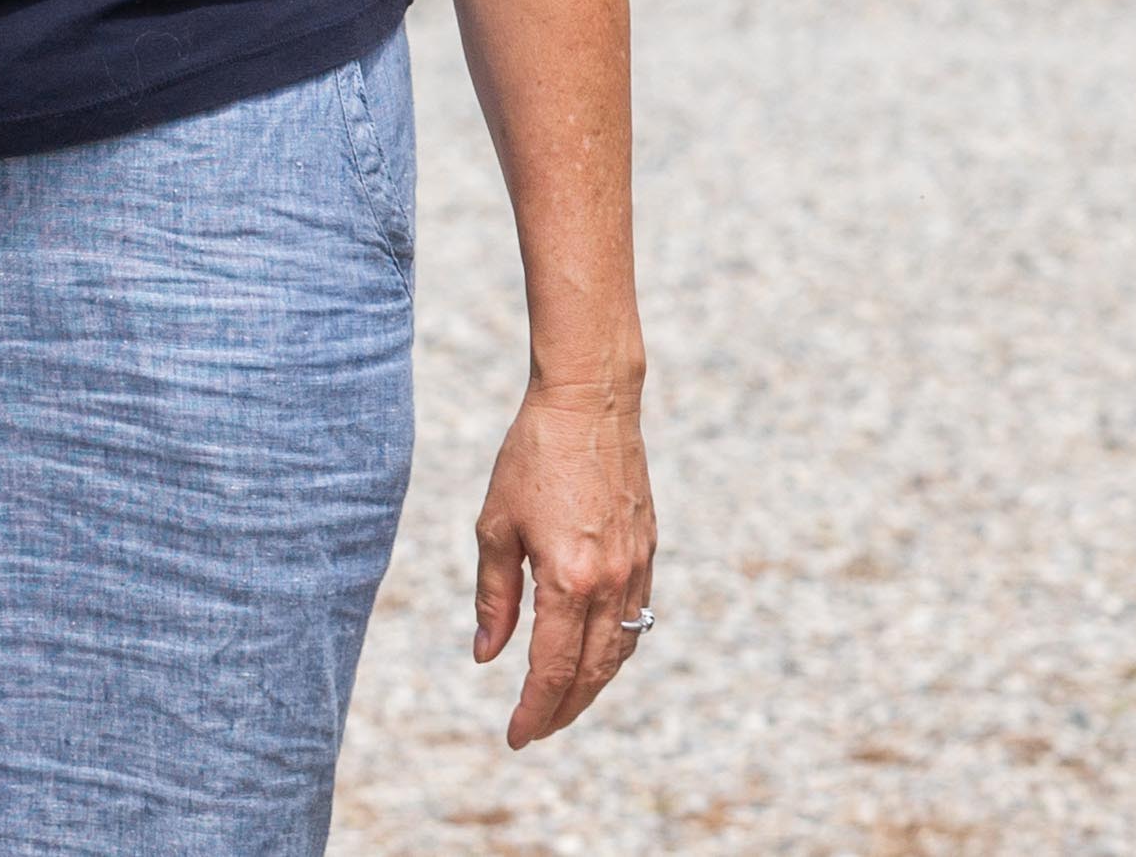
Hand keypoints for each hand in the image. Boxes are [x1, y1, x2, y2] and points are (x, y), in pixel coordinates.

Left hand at [475, 379, 657, 747]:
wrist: (591, 401)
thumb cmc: (532, 457)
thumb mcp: (495, 527)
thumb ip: (495, 597)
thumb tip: (488, 655)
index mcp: (567, 578)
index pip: (551, 669)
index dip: (533, 710)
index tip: (516, 735)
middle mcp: (610, 579)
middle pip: (591, 671)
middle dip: (562, 710)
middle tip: (536, 730)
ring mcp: (636, 563)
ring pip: (621, 649)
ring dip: (592, 685)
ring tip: (563, 703)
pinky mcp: (647, 546)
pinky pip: (638, 615)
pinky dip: (616, 648)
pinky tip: (594, 654)